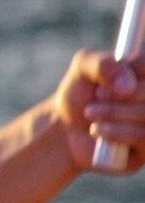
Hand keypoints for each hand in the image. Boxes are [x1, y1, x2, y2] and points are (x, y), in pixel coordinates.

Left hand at [54, 48, 144, 173]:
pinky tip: (98, 129)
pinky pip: (144, 138)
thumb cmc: (80, 94)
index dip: (138, 67)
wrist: (67, 128)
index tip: (117, 71)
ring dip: (115, 112)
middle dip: (121, 94)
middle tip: (98, 95)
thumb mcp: (82, 69)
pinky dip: (118, 132)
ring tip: (90, 113)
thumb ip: (102, 64)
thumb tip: (127, 86)